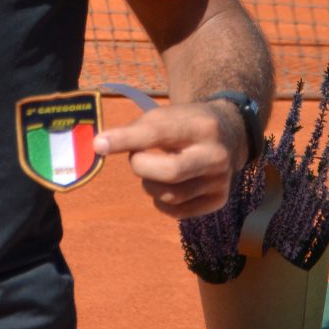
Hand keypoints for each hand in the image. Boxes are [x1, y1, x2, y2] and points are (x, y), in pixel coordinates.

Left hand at [95, 99, 244, 220]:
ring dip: (149, 184)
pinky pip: (176, 212)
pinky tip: (166, 186)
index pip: (159, 134)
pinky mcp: (218, 200)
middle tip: (137, 158)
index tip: (99, 144)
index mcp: (201, 127)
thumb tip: (99, 147)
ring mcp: (220, 180)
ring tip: (155, 170)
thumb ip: (135, 131)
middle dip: (141, 167)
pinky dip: (161, 201)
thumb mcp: (166, 117)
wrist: (230, 134)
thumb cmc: (186, 125)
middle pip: (170, 172)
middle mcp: (216, 155)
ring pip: (170, 196)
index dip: (126, 140)